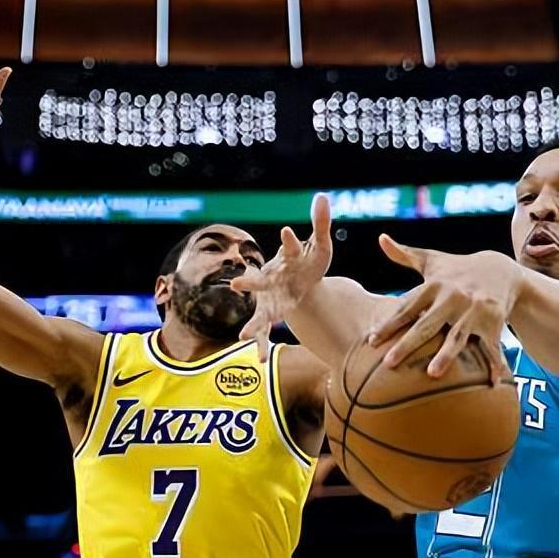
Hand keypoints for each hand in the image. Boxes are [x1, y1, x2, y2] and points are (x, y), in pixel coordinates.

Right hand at [232, 193, 332, 358]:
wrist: (300, 283)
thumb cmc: (307, 263)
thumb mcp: (319, 246)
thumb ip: (320, 224)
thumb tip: (322, 196)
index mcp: (285, 260)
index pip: (288, 247)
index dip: (289, 240)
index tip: (288, 231)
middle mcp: (269, 280)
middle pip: (257, 282)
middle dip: (248, 284)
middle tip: (237, 285)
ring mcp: (267, 300)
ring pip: (256, 313)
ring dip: (250, 325)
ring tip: (242, 337)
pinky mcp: (269, 316)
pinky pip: (264, 333)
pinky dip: (261, 346)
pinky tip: (260, 361)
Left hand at [367, 235, 517, 382]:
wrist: (501, 270)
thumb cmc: (458, 269)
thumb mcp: (433, 260)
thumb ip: (405, 254)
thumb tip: (381, 238)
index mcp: (434, 285)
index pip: (405, 308)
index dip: (388, 325)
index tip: (371, 341)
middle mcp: (452, 297)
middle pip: (426, 325)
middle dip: (407, 344)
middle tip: (388, 363)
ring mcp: (473, 311)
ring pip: (457, 337)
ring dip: (445, 356)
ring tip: (432, 374)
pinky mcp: (493, 322)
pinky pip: (491, 347)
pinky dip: (494, 365)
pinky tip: (491, 384)